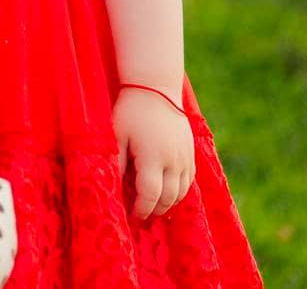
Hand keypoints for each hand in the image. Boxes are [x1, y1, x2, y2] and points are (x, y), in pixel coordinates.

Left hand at [113, 86, 194, 219]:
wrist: (156, 89)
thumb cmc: (131, 111)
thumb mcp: (117, 135)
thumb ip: (117, 163)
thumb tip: (116, 187)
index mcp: (153, 158)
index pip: (150, 194)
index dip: (141, 209)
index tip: (132, 216)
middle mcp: (173, 161)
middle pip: (168, 198)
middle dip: (154, 210)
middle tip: (141, 215)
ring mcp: (185, 157)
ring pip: (182, 192)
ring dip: (168, 203)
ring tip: (153, 207)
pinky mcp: (190, 152)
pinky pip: (189, 180)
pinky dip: (180, 191)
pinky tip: (168, 192)